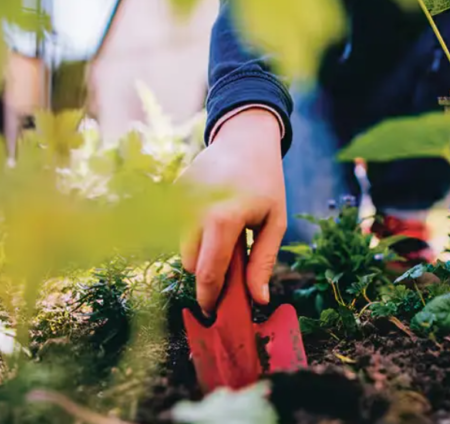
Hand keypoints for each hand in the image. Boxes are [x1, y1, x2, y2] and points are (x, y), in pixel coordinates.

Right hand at [179, 109, 286, 313]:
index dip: (210, 297)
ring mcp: (180, 200)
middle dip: (207, 274)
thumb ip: (263, 262)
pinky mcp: (174, 193)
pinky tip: (216, 218)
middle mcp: (194, 211)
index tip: (215, 312)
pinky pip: (180, 226)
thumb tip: (258, 299)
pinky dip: (196, 232)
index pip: (208, 272)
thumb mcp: (274, 222)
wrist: (245, 138)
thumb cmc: (266, 181)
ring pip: (183, 246)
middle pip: (191, 263)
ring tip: (228, 238)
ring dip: (201, 253)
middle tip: (232, 271)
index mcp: (222, 220)